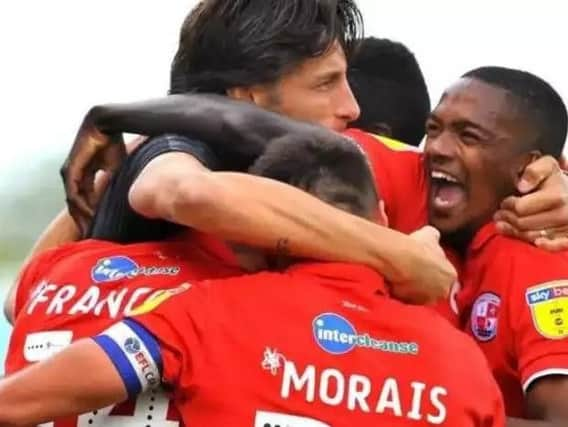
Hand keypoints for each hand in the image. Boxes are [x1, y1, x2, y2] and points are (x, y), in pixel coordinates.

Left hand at [60, 115, 125, 235]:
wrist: (105, 125)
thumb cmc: (113, 144)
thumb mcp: (116, 168)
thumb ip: (115, 182)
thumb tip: (129, 197)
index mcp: (84, 174)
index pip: (85, 199)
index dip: (92, 214)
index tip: (99, 229)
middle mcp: (74, 175)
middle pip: (76, 204)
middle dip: (84, 221)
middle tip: (92, 237)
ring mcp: (69, 173)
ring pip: (73, 202)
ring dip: (81, 217)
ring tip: (90, 232)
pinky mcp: (69, 170)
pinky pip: (74, 193)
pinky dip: (81, 206)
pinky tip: (90, 216)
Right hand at [391, 226, 456, 304]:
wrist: (398, 259)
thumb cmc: (417, 246)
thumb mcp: (429, 234)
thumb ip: (435, 237)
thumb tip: (433, 236)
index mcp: (450, 276)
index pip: (446, 275)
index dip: (434, 269)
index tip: (424, 263)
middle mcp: (442, 292)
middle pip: (435, 288)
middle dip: (427, 282)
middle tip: (415, 271)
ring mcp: (425, 300)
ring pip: (421, 295)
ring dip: (415, 288)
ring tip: (404, 276)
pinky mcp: (409, 304)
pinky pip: (407, 299)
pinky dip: (403, 293)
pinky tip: (396, 282)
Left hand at [494, 156, 567, 250]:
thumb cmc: (556, 180)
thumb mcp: (547, 166)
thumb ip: (534, 171)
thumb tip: (522, 186)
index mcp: (557, 195)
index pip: (520, 208)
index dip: (508, 204)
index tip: (505, 202)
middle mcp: (565, 213)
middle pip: (524, 223)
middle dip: (507, 218)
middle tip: (499, 215)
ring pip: (532, 236)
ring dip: (515, 231)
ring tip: (503, 224)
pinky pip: (555, 247)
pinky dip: (545, 246)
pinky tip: (535, 242)